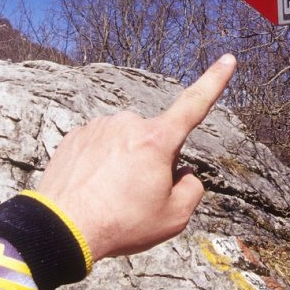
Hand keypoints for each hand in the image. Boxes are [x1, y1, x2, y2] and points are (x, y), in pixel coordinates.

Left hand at [37, 54, 236, 260]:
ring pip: (126, 142)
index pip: (194, 105)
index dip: (214, 81)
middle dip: (154, 160)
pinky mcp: (76, 135)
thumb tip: (182, 174)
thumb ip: (191, 189)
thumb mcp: (174, 218)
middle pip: (155, 139)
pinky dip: (101, 164)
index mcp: (156, 140)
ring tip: (110, 195)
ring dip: (125, 162)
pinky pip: (100, 146)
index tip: (228, 59)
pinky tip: (92, 188)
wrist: (61, 230)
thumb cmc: (121, 224)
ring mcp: (99, 127)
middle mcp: (128, 124)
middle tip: (136, 196)